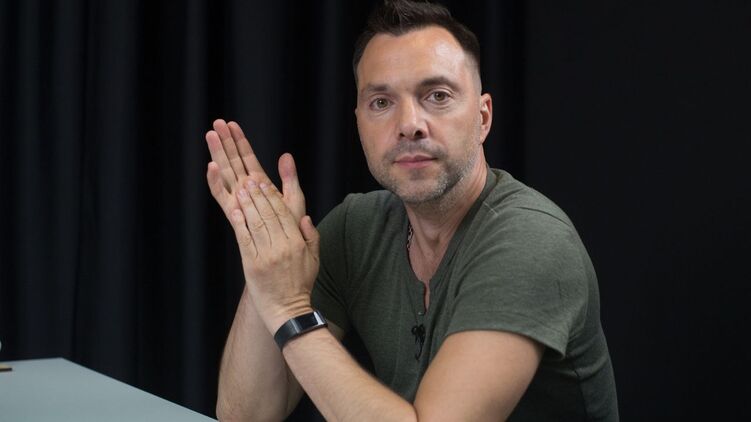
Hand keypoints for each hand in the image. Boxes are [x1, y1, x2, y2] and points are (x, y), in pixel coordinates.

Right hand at [205, 119, 305, 223]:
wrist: (284, 255)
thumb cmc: (291, 230)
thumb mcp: (294, 200)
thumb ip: (289, 178)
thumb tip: (285, 155)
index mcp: (261, 185)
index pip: (248, 158)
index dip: (240, 141)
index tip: (232, 124)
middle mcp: (246, 190)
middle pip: (233, 162)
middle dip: (225, 142)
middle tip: (216, 123)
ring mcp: (239, 201)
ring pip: (225, 173)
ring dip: (218, 155)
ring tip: (210, 136)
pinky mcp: (234, 213)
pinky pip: (222, 196)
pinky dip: (215, 182)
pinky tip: (210, 166)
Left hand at [230, 179, 320, 333]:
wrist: (288, 311)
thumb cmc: (300, 285)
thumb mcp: (314, 260)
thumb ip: (311, 236)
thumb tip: (305, 217)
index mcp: (297, 243)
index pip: (284, 213)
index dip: (273, 197)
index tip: (265, 184)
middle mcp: (282, 246)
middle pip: (268, 214)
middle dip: (258, 195)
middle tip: (249, 181)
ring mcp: (266, 255)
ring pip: (256, 223)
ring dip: (248, 204)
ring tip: (240, 190)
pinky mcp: (252, 264)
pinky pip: (245, 239)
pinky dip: (240, 224)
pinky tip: (235, 212)